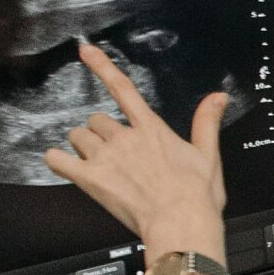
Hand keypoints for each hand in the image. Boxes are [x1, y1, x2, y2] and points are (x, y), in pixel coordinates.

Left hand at [43, 41, 228, 256]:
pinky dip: (56, 161)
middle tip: (114, 153)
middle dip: (101, 133)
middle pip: (96, 120)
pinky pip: (58, 160)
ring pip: (77, 137)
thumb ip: (207, 122)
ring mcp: (105, 157)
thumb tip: (217, 97)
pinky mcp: (90, 178)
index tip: (86, 51)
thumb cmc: (196, 196)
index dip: (102, 67)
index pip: (123, 89)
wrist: (181, 223)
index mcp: (152, 129)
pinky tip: (63, 164)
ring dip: (82, 146)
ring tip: (96, 162)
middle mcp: (125, 137)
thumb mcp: (209, 156)